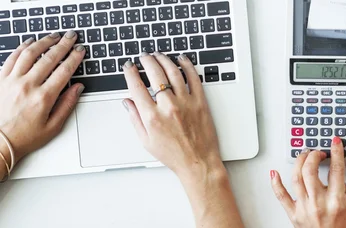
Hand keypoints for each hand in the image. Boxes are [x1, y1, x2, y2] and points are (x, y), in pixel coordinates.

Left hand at [0, 31, 84, 164]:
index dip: (74, 57)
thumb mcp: (53, 126)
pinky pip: (12, 57)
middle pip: (49, 58)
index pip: (64, 70)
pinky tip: (30, 42)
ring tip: (53, 36)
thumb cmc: (24, 136)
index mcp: (43, 97)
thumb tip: (78, 88)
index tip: (80, 50)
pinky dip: (22, 47)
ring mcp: (12, 80)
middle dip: (63, 44)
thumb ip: (67, 104)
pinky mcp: (1, 79)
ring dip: (43, 41)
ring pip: (29, 53)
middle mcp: (27, 86)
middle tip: (71, 36)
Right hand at [122, 52, 222, 176]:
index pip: (136, 86)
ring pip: (173, 72)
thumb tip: (127, 102)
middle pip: (155, 74)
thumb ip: (135, 119)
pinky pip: (194, 78)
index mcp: (152, 117)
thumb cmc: (173, 155)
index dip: (130, 72)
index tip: (129, 66)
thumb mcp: (146, 141)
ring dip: (164, 59)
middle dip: (147, 60)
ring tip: (159, 55)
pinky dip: (187, 65)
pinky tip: (182, 59)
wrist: (198, 162)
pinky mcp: (200, 102)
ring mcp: (186, 102)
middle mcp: (168, 107)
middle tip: (144, 56)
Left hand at [270, 137, 345, 227]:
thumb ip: (345, 190)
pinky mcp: (293, 215)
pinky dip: (275, 183)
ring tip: (303, 156)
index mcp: (336, 201)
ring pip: (296, 177)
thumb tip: (335, 175)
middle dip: (314, 155)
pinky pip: (281, 196)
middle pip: (311, 170)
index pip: (336, 169)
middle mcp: (318, 203)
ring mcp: (304, 209)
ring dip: (299, 162)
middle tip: (318, 152)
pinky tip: (274, 173)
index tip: (335, 142)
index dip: (336, 152)